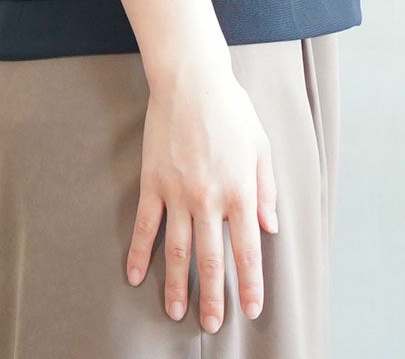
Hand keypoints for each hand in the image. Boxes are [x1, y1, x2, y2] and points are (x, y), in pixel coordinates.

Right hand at [125, 51, 278, 332]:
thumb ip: (266, 189)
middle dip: (213, 296)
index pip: (246, 250)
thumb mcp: (260, 146)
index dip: (249, 283)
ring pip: (177, 250)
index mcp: (240, 191)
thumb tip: (270, 226)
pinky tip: (135, 276)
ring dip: (176, 284)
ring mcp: (178, 193)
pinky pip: (145, 226)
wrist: (191, 81)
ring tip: (175, 311)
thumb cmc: (231, 109)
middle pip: (211, 258)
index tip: (250, 309)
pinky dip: (139, 253)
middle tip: (212, 323)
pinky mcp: (153, 182)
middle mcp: (209, 199)